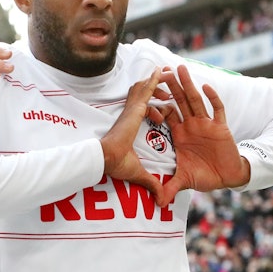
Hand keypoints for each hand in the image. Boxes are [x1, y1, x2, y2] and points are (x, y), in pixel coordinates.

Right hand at [99, 68, 163, 201]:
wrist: (106, 159)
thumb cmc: (116, 164)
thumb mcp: (139, 172)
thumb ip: (151, 182)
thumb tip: (161, 200)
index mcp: (130, 126)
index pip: (142, 110)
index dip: (153, 107)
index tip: (162, 112)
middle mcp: (130, 114)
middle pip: (143, 94)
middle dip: (155, 87)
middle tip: (166, 82)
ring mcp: (132, 109)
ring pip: (144, 88)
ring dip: (156, 81)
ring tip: (167, 72)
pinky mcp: (135, 108)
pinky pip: (146, 89)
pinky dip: (154, 79)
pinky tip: (161, 71)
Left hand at [158, 64, 249, 203]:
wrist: (227, 177)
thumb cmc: (205, 175)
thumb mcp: (184, 180)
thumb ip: (169, 188)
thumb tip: (157, 203)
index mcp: (180, 134)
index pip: (166, 114)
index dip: (157, 105)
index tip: (147, 95)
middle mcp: (191, 125)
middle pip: (179, 101)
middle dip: (172, 86)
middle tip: (162, 69)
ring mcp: (206, 124)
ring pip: (195, 100)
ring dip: (188, 85)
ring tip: (180, 68)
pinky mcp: (220, 127)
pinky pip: (216, 110)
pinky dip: (212, 98)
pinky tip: (206, 87)